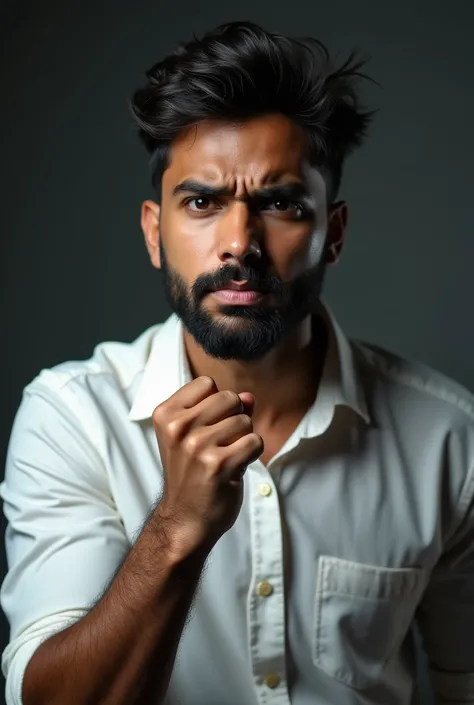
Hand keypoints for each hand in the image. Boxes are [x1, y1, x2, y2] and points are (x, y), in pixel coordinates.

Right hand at [152, 376, 263, 556]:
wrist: (184, 520)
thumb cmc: (191, 474)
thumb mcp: (196, 435)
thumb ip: (222, 410)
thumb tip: (250, 396)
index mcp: (166, 414)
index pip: (207, 383)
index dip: (216, 403)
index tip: (205, 428)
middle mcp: (178, 427)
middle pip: (230, 397)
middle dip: (233, 419)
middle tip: (217, 446)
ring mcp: (197, 446)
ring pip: (245, 420)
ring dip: (242, 440)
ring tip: (223, 459)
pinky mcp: (219, 464)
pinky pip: (255, 442)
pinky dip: (251, 456)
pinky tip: (233, 470)